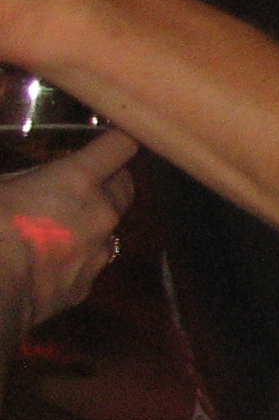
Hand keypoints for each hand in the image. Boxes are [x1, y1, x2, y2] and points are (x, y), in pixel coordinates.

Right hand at [0, 127, 136, 347]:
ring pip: (110, 227)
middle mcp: (100, 212)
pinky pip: (90, 262)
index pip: (119, 147)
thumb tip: (31, 178)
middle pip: (126, 186)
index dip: (120, 139)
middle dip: (114, 178)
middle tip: (92, 178)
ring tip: (63, 223)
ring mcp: (98, 251)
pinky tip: (50, 260)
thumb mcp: (0, 184)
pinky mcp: (88, 283)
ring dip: (95, 220)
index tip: (121, 136)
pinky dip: (78, 256)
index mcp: (77, 180)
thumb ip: (24, 177)